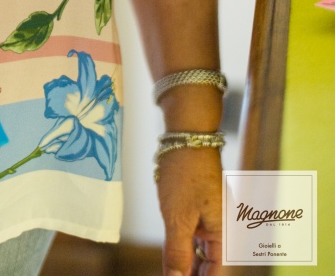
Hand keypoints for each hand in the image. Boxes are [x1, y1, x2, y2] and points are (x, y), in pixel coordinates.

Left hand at [157, 147, 222, 275]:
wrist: (186, 135)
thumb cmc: (185, 173)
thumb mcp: (178, 217)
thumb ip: (178, 251)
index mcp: (222, 232)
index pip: (215, 271)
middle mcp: (220, 225)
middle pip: (210, 262)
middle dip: (194, 274)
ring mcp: (210, 214)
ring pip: (200, 248)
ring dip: (188, 263)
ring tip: (173, 274)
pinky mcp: (199, 203)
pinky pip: (194, 232)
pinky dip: (185, 245)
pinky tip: (174, 254)